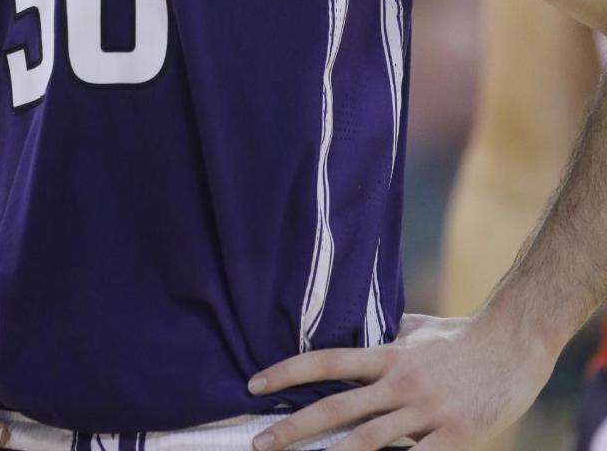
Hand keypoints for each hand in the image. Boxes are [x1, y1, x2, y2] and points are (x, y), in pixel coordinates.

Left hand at [246, 312, 555, 449]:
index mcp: (388, 356)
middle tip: (259, 441)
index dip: (288, 372)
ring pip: (369, 439)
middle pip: (337, 406)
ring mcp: (425, 410)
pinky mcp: (455, 435)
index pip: (327, 361)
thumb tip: (361, 332)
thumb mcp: (418, 328)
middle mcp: (399, 381)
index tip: (255, 384)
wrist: (514, 340)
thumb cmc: (464, 335)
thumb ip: (388, 335)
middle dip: (294, 426)